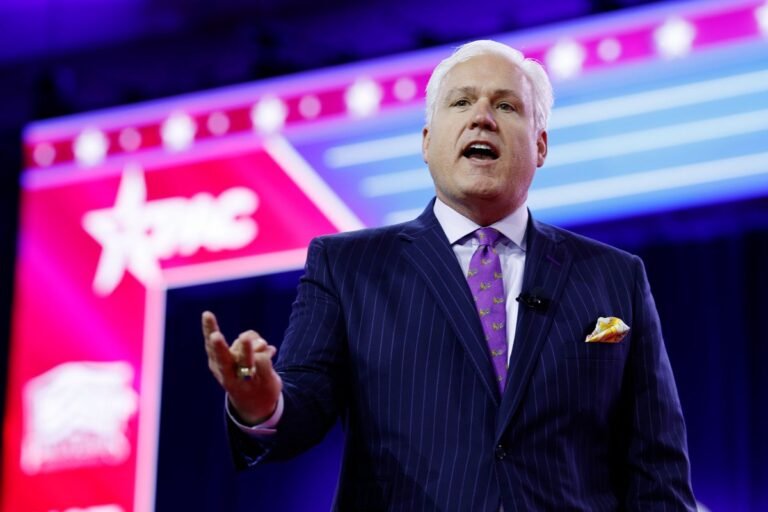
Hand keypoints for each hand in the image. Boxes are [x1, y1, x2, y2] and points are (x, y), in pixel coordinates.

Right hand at [202, 310, 282, 424]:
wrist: (256, 406)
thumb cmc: (242, 374)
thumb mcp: (236, 359)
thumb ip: (243, 343)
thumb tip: (259, 342)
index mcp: (217, 366)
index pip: (211, 346)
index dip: (209, 329)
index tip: (207, 314)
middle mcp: (228, 374)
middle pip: (223, 358)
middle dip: (219, 347)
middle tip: (215, 336)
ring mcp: (245, 380)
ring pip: (247, 359)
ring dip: (248, 348)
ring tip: (249, 340)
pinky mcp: (262, 381)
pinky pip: (264, 358)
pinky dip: (267, 351)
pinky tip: (271, 352)